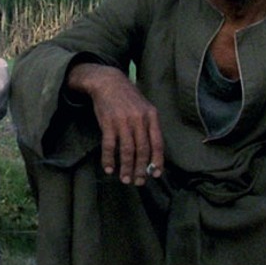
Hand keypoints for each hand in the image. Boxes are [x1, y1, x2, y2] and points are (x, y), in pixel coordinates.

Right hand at [67, 62, 163, 185]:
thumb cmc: (128, 98)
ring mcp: (123, 121)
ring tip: (125, 179)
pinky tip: (108, 169)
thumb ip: (149, 127)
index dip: (157, 160)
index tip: (155, 174)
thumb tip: (151, 154)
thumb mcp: (145, 108)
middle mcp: (139, 119)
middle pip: (142, 150)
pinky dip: (109, 159)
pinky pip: (109, 145)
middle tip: (138, 182)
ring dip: (126, 168)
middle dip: (141, 169)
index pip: (157, 143)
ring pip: (127, 150)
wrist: (108, 82)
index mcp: (151, 116)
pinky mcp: (108, 123)